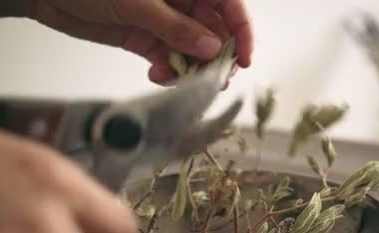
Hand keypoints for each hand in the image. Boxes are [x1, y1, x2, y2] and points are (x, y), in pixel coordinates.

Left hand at [31, 0, 252, 84]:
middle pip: (213, 31)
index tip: (243, 59)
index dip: (241, 31)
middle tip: (211, 79)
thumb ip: (175, 26)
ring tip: (179, 78)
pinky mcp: (145, 37)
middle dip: (215, 57)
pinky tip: (159, 74)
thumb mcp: (136, 2)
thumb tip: (211, 47)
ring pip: (192, 49)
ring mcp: (163, 20)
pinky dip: (168, 70)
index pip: (228, 4)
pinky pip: (168, 58)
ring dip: (190, 68)